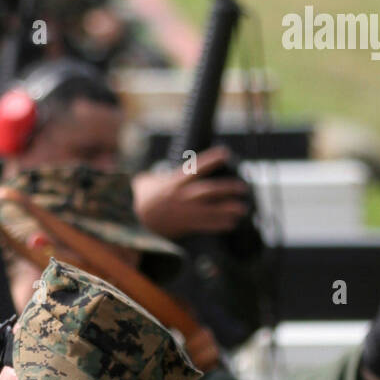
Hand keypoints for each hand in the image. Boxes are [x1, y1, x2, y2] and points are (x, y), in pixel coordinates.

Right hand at [133, 147, 250, 239]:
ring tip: (243, 209)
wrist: (136, 221)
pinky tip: (231, 224)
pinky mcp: (185, 225)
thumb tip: (160, 170)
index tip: (226, 153)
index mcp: (175, 182)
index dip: (211, 160)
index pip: (196, 167)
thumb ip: (160, 175)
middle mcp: (182, 196)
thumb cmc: (142, 198)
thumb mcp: (148, 181)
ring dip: (228, 210)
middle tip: (243, 188)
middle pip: (208, 191)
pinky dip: (219, 225)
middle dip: (227, 189)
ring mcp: (184, 212)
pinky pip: (205, 226)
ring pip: (210, 210)